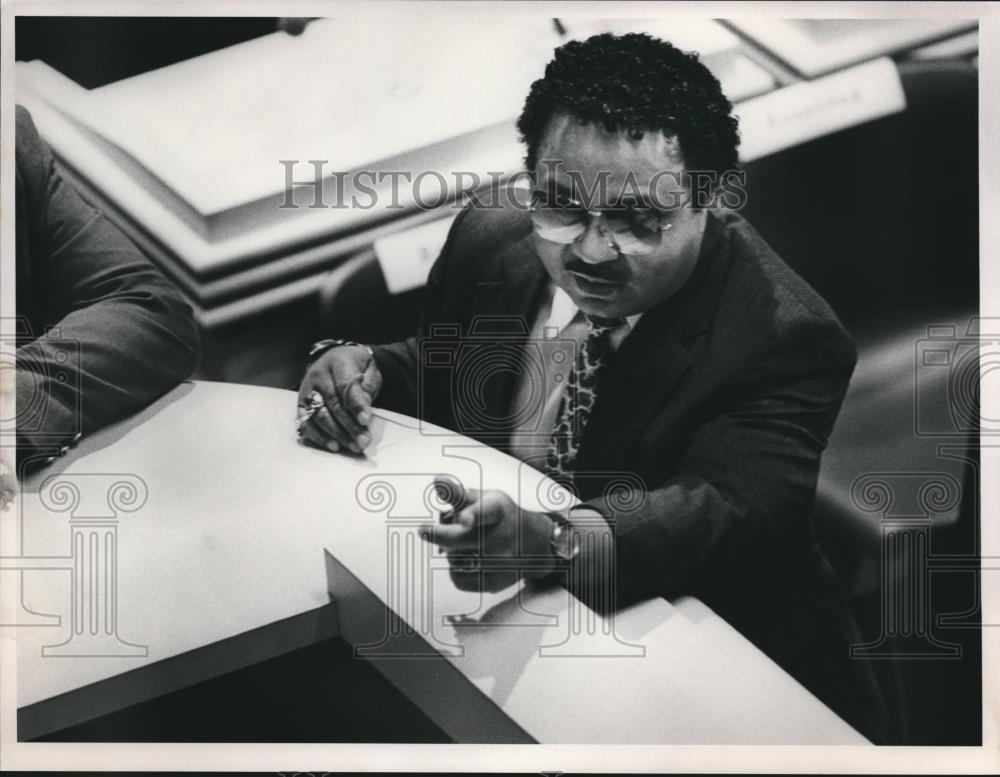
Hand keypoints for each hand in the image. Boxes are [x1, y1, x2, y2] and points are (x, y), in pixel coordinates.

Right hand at [297, 345, 381, 453]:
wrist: (336, 357)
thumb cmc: (356, 367)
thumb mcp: (369, 370)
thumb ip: (367, 387)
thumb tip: (362, 408)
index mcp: (337, 362)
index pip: (345, 385)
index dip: (356, 404)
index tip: (365, 420)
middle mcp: (318, 376)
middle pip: (333, 404)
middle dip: (349, 426)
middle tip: (363, 441)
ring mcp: (307, 390)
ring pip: (319, 416)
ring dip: (337, 434)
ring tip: (353, 446)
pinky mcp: (302, 404)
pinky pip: (306, 423)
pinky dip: (319, 437)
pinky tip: (333, 446)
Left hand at [420, 475, 557, 591]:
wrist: (535, 544)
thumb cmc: (502, 516)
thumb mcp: (487, 499)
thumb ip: (459, 494)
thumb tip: (437, 480)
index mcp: (498, 511)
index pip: (487, 512)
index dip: (474, 515)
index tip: (464, 519)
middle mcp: (501, 538)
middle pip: (462, 540)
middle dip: (439, 535)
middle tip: (422, 530)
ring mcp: (499, 563)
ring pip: (454, 559)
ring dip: (450, 551)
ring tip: (463, 544)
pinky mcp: (495, 583)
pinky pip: (458, 579)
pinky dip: (455, 569)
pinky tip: (466, 561)